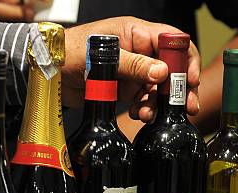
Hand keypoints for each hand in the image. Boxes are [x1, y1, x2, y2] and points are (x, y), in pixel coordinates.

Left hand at [63, 17, 200, 122]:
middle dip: (178, 89)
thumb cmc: (70, 52)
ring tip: (147, 114)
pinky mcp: (124, 87)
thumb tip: (162, 73)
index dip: (185, 59)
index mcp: (137, 33)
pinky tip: (137, 114)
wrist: (48, 71)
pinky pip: (143, 99)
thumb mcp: (104, 56)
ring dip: (157, 103)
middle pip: (171, 68)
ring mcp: (132, 70)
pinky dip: (143, 108)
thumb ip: (134, 65)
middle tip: (185, 108)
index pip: (173, 41)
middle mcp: (138, 51)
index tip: (189, 80)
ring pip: (157, 88)